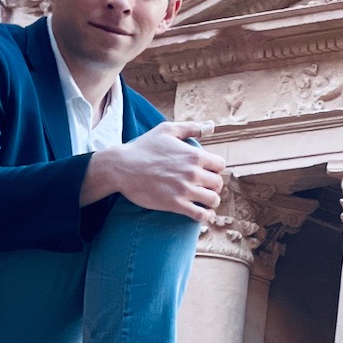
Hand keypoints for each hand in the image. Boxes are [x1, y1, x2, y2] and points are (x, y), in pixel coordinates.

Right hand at [81, 121, 225, 223]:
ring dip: (212, 201)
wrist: (122, 167)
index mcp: (194, 155)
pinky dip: (206, 216)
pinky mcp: (175, 204)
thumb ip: (191, 127)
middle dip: (214, 186)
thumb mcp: (167, 130)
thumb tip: (211, 126)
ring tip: (206, 201)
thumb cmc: (144, 147)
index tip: (209, 172)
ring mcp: (184, 190)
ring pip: (213, 200)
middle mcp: (193, 173)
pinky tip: (204, 214)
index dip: (216, 169)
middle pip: (218, 184)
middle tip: (207, 187)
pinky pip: (200, 214)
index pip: (220, 165)